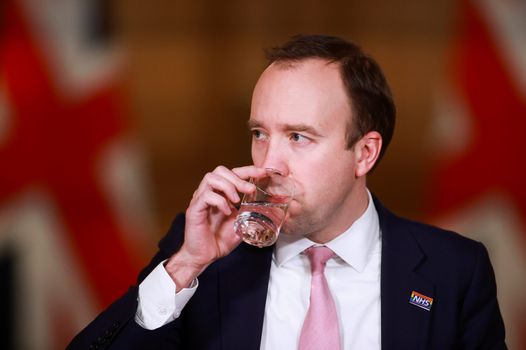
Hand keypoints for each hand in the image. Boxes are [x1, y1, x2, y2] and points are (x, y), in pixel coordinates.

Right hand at [165, 165, 265, 288]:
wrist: (203, 257)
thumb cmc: (218, 241)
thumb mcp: (240, 224)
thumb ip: (248, 213)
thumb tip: (266, 208)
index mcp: (220, 194)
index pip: (233, 174)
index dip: (249, 170)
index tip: (263, 172)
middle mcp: (208, 193)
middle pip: (220, 170)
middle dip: (238, 178)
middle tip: (250, 190)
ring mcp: (200, 200)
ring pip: (211, 178)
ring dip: (228, 187)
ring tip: (236, 201)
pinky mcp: (194, 209)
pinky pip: (206, 196)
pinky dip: (220, 201)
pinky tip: (226, 212)